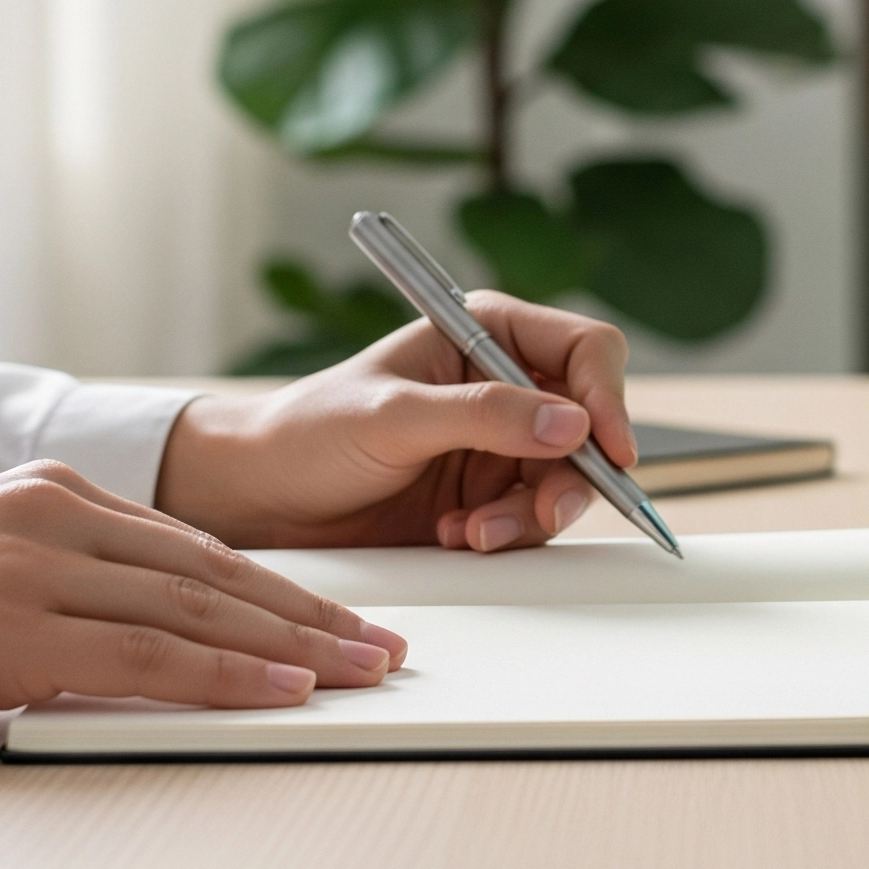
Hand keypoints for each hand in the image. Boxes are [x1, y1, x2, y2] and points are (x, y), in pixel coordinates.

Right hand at [0, 461, 407, 741]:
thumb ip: (57, 582)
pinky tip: (279, 690)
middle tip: (384, 649)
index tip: (339, 620)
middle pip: (216, 573)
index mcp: (51, 495)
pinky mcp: (6, 629)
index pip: (195, 547)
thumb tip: (137, 629)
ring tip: (360, 674)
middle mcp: (54, 516)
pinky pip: (142, 655)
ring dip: (291, 648)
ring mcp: (32, 568)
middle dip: (310, 616)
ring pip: (195, 610)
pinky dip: (222, 676)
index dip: (277, 589)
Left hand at [153, 293, 634, 552]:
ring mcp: (498, 445)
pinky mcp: (486, 496)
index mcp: (486, 333)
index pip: (584, 350)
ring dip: (529, 514)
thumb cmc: (308, 433)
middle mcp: (503, 385)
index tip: (607, 448)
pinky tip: (456, 535)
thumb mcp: (394, 417)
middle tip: (539, 512)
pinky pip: (531, 519)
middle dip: (568, 475)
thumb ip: (484, 416)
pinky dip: (505, 535)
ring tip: (472, 531)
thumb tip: (572, 423)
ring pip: (565, 481)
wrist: (261, 500)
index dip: (607, 396)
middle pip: (589, 425)